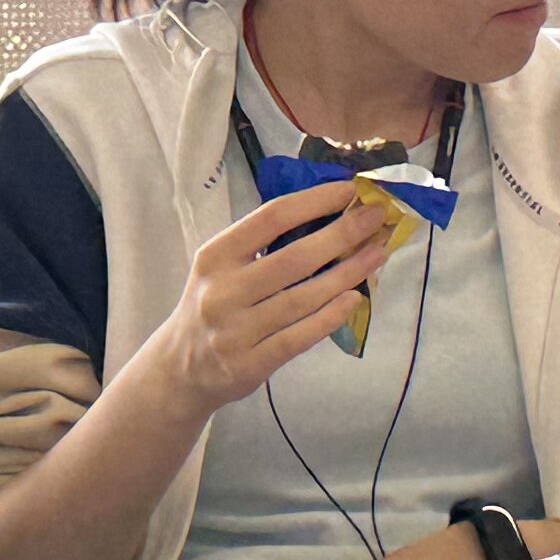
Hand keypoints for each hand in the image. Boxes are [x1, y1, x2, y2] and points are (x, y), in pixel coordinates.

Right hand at [140, 181, 393, 419]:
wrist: (181, 368)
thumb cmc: (213, 305)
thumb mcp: (221, 267)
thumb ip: (262, 245)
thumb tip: (329, 214)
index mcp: (215, 256)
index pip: (271, 218)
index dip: (315, 201)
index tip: (350, 191)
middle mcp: (221, 291)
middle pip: (293, 258)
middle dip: (342, 234)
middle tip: (377, 218)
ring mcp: (235, 331)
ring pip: (302, 298)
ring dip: (347, 274)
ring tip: (378, 254)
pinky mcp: (249, 365)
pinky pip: (299, 337)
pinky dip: (330, 317)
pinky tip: (355, 299)